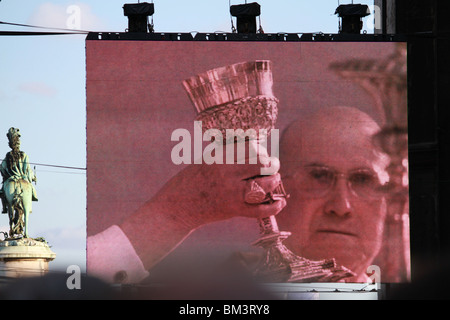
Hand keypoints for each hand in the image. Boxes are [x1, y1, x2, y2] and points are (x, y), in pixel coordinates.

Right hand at [150, 140, 286, 228]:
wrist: (178, 205)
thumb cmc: (192, 180)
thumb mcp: (207, 160)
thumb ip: (228, 155)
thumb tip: (254, 147)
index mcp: (219, 158)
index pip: (251, 148)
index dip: (261, 150)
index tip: (262, 153)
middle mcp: (226, 173)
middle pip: (262, 164)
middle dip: (272, 164)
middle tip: (273, 166)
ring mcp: (231, 192)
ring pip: (264, 185)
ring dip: (274, 182)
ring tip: (274, 180)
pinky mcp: (233, 210)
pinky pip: (260, 210)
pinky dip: (274, 207)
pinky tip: (280, 202)